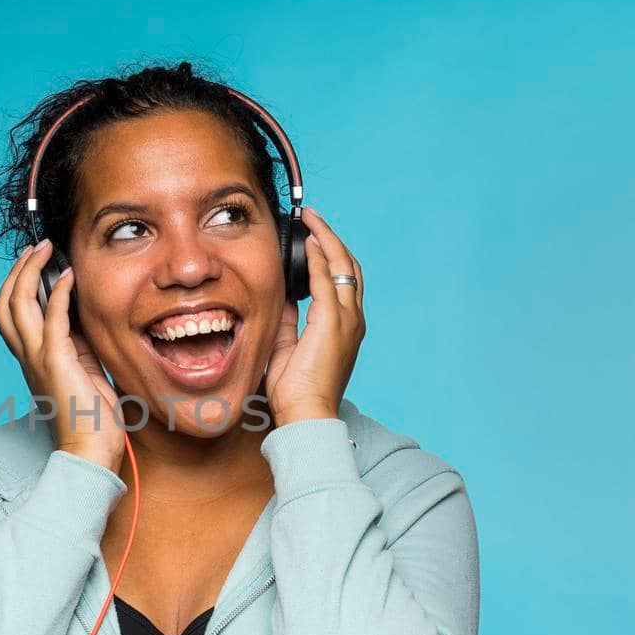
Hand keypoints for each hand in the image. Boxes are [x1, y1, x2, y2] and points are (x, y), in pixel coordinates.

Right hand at [0, 239, 125, 474]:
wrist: (90, 449)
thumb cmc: (90, 417)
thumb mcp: (82, 368)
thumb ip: (75, 341)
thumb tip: (78, 311)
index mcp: (31, 359)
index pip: (10, 315)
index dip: (17, 286)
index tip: (36, 264)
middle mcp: (27, 356)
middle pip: (4, 304)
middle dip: (17, 272)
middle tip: (36, 249)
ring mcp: (38, 358)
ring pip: (17, 305)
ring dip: (30, 273)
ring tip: (45, 252)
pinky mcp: (56, 361)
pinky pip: (53, 318)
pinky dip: (59, 293)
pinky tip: (69, 276)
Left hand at [264, 208, 365, 425]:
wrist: (306, 413)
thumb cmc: (297, 391)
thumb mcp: (289, 347)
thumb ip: (289, 321)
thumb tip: (281, 299)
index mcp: (344, 327)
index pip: (343, 282)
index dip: (331, 256)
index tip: (314, 239)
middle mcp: (352, 319)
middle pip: (350, 267)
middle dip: (332, 240)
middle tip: (313, 220)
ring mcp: (347, 319)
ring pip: (344, 267)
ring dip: (327, 240)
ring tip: (312, 221)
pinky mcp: (333, 321)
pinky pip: (328, 279)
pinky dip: (320, 257)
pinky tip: (309, 243)